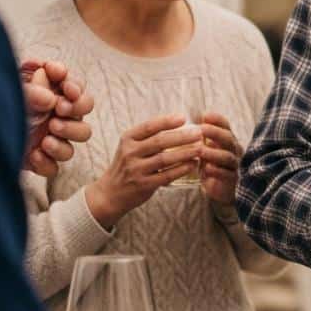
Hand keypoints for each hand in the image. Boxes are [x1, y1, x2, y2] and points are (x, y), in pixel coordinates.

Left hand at [20, 60, 93, 176]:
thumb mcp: (7, 93)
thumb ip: (29, 91)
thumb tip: (50, 99)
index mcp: (46, 91)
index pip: (74, 85)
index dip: (75, 85)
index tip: (65, 86)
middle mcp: (52, 113)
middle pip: (84, 108)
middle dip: (77, 108)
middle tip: (59, 110)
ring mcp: (48, 136)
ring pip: (81, 135)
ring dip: (69, 133)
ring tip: (47, 136)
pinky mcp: (38, 159)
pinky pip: (56, 165)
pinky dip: (49, 161)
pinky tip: (34, 154)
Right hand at [84, 115, 203, 226]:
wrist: (110, 193)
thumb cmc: (128, 164)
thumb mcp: (131, 146)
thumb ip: (150, 136)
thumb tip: (180, 121)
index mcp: (128, 139)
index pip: (149, 126)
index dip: (167, 121)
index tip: (184, 118)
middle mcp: (130, 153)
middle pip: (160, 142)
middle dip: (182, 136)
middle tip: (199, 133)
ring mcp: (136, 170)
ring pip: (164, 159)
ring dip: (185, 153)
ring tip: (200, 148)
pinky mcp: (143, 185)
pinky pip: (166, 175)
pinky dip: (181, 169)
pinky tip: (193, 164)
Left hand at [199, 112, 240, 204]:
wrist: (221, 189)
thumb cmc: (211, 165)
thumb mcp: (206, 149)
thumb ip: (201, 137)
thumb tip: (187, 118)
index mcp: (227, 140)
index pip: (226, 126)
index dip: (217, 120)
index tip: (205, 115)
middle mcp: (234, 150)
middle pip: (228, 139)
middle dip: (215, 133)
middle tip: (202, 129)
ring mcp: (235, 165)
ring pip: (227, 157)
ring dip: (214, 153)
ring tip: (200, 151)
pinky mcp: (233, 180)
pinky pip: (227, 174)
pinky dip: (217, 171)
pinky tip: (207, 169)